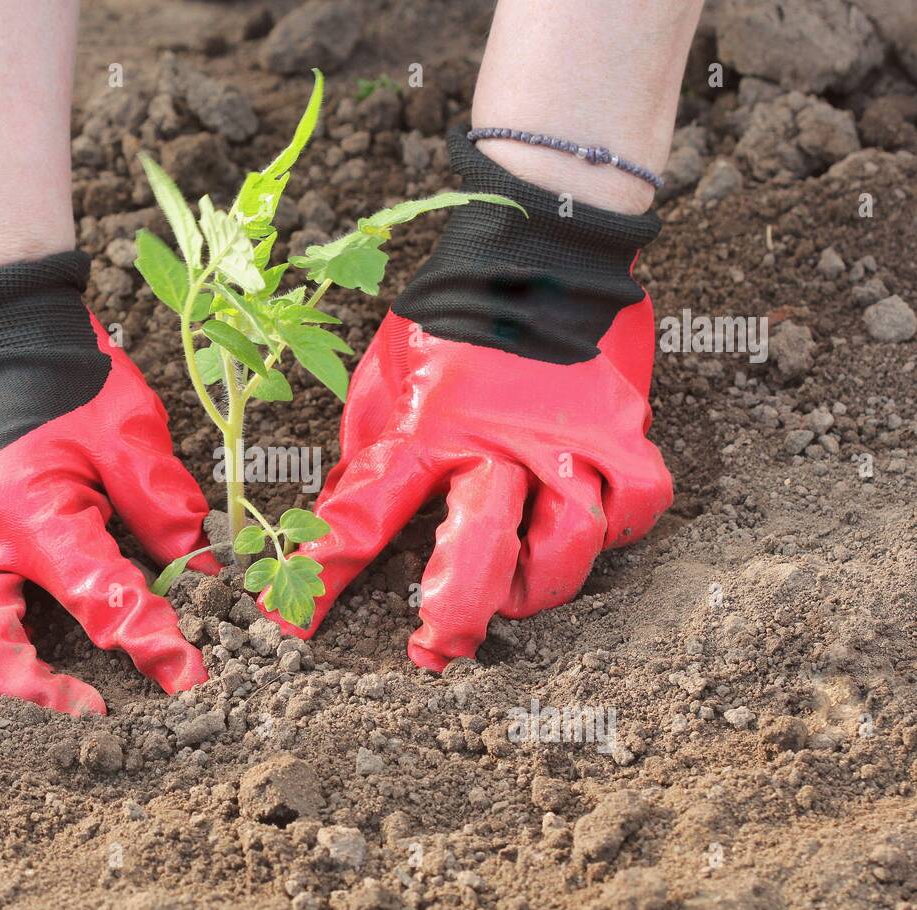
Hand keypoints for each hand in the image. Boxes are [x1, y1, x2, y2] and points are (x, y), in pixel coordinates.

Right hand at [0, 255, 215, 713]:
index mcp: (31, 510)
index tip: (190, 678)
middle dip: (38, 692)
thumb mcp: (131, 434)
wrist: (4, 341)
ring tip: (41, 707)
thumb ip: (165, 506)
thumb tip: (202, 574)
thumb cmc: (70, 381)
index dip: (152, 643)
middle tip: (94, 716)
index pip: (99, 597)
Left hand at [274, 301, 671, 670]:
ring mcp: (564, 435)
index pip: (359, 515)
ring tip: (516, 593)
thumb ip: (366, 450)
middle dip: (455, 618)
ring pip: (569, 543)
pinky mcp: (620, 424)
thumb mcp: (382, 376)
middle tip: (439, 650)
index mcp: (421, 427)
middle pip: (478, 551)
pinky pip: (638, 502)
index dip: (321, 578)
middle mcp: (493, 440)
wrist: (531, 242)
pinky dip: (621, 531)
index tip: (289, 628)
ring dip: (540, 587)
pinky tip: (591, 532)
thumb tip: (340, 513)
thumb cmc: (445, 315)